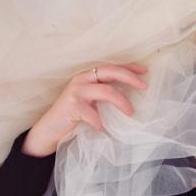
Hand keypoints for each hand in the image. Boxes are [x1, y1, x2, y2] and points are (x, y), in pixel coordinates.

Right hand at [22, 62, 146, 156]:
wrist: (50, 129)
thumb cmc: (75, 115)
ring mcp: (76, 91)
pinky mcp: (72, 105)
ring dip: (122, 102)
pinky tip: (101, 128)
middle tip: (144, 86)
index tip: (144, 71)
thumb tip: (130, 94)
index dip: (128, 67)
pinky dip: (99, 121)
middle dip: (129, 77)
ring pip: (106, 91)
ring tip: (130, 112)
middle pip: (110, 71)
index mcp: (88, 76)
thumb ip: (106, 94)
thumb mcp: (92, 101)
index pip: (111, 67)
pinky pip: (92, 113)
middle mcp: (82, 79)